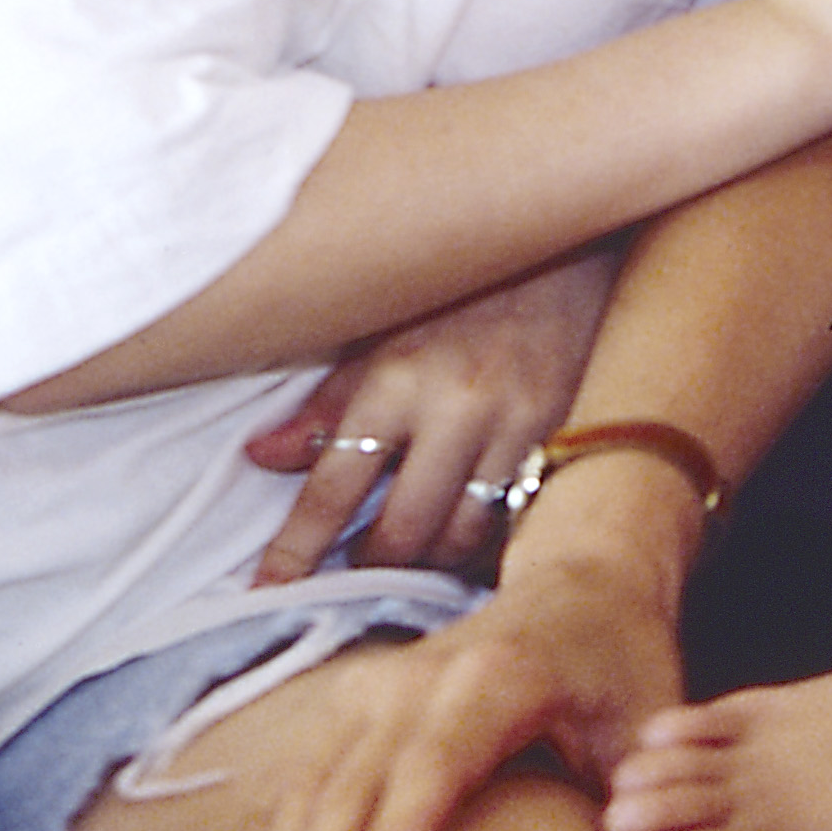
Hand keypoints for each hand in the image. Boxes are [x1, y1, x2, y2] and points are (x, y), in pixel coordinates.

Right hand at [226, 533, 685, 830]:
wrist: (583, 584)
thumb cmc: (624, 665)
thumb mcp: (652, 722)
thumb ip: (648, 801)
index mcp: (503, 676)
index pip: (438, 762)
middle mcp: (425, 674)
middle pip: (356, 782)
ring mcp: (379, 683)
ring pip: (311, 780)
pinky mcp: (353, 699)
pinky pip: (297, 770)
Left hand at [243, 243, 617, 582]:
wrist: (571, 241)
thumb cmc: (463, 288)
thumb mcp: (384, 330)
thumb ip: (327, 401)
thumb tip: (260, 457)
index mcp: (399, 375)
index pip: (335, 485)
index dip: (297, 548)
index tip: (269, 589)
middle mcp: (460, 405)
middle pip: (402, 529)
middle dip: (369, 567)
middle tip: (350, 577)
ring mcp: (521, 424)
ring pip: (465, 535)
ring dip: (429, 560)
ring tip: (410, 556)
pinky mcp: (568, 435)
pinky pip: (519, 516)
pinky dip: (488, 538)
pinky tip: (469, 535)